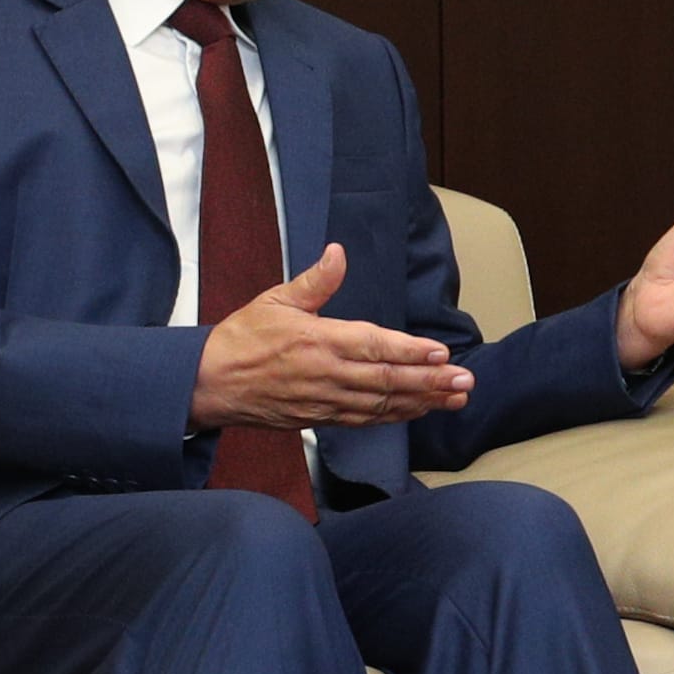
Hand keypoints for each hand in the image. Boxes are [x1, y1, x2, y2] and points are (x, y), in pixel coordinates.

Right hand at [192, 244, 474, 429]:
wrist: (208, 384)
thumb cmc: (241, 339)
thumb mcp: (275, 300)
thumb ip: (315, 281)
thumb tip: (338, 253)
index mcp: (317, 340)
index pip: (373, 346)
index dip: (410, 351)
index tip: (441, 353)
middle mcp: (326, 374)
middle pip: (387, 380)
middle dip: (431, 381)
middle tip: (465, 380)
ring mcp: (324, 400)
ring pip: (382, 404)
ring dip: (422, 401)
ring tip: (456, 397)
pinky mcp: (320, 418)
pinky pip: (365, 420)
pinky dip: (395, 416)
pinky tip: (419, 410)